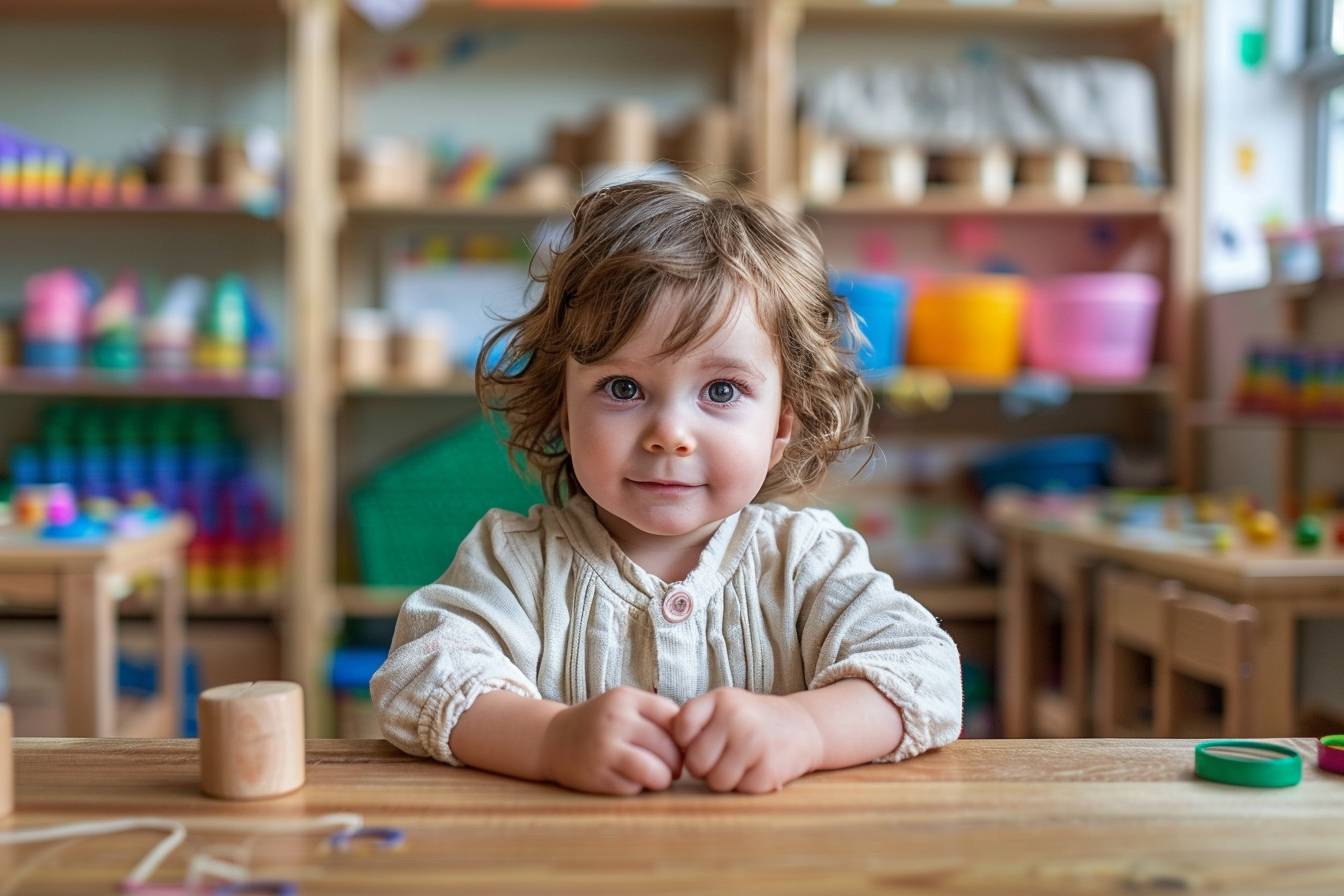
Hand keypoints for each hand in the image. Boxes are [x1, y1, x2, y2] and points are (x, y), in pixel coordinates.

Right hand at [540, 686, 682, 794]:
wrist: (552, 740)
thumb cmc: (600, 724)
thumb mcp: (623, 705)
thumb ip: (655, 715)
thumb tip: (695, 739)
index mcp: (626, 698)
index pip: (675, 719)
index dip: (684, 737)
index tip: (680, 746)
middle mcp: (615, 721)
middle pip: (669, 748)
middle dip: (677, 763)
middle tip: (672, 768)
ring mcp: (604, 749)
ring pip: (656, 772)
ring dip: (662, 779)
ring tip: (657, 777)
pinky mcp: (596, 776)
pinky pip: (634, 789)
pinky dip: (638, 788)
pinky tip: (630, 781)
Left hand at [673, 688, 823, 793]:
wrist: (802, 726)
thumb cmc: (751, 719)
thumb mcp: (723, 705)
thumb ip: (692, 719)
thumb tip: (660, 746)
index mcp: (720, 699)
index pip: (681, 729)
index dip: (686, 743)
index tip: (700, 741)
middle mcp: (736, 718)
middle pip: (696, 763)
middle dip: (705, 767)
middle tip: (723, 757)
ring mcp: (754, 743)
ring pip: (716, 782)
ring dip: (725, 779)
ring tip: (740, 763)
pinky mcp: (769, 770)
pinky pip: (740, 790)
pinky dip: (746, 785)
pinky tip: (758, 768)